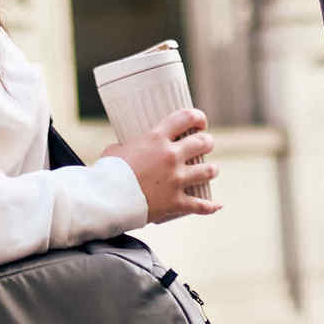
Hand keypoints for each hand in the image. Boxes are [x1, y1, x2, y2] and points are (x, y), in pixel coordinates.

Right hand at [110, 108, 221, 224]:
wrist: (106, 200)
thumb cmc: (106, 173)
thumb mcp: (114, 150)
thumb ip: (125, 147)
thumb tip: (124, 149)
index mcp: (156, 138)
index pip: (186, 117)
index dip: (198, 117)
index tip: (200, 122)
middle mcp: (171, 156)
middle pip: (203, 142)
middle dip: (207, 142)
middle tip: (205, 145)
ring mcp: (176, 179)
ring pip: (208, 170)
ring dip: (212, 169)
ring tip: (211, 170)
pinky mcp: (176, 201)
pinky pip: (200, 205)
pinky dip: (210, 206)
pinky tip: (217, 205)